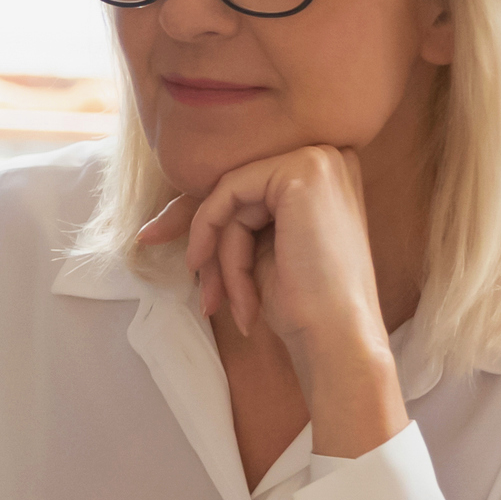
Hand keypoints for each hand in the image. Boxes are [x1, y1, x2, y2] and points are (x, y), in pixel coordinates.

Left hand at [149, 147, 404, 453]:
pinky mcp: (302, 172)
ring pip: (231, 195)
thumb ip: (232, 219)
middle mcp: (330, 157)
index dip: (210, 220)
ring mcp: (319, 161)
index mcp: (327, 177)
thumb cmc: (304, 308)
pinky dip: (213, 235)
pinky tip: (215, 276)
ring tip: (224, 300)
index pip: (250, 188)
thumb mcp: (260, 252)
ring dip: (220, 254)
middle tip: (193, 282)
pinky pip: (228, 193)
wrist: (338, 342)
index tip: (177, 254)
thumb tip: (162, 219)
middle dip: (206, 235)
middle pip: (238, 188)